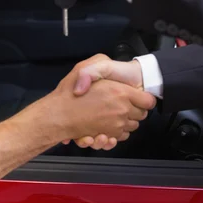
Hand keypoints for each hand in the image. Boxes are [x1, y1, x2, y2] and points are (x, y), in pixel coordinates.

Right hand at [19, 60, 155, 149]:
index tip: (135, 97)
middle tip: (121, 105)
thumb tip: (111, 70)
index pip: (147, 100)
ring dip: (124, 124)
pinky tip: (105, 130)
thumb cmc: (68, 92)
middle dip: (133, 111)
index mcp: (119, 92)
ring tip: (111, 117)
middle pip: (141, 115)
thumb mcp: (83, 68)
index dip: (142, 99)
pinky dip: (115, 136)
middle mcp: (121, 110)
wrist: (55, 115)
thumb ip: (98, 65)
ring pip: (130, 127)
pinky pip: (119, 137)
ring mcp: (115, 125)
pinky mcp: (108, 136)